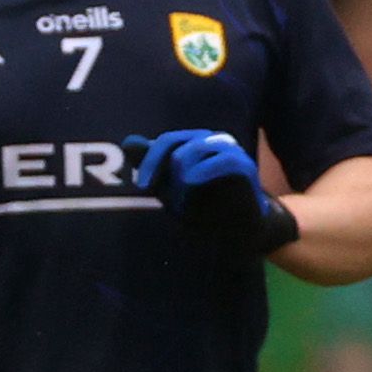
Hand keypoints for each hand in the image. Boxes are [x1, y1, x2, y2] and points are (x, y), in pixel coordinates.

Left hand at [126, 130, 296, 258]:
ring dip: (182, 178)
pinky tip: (192, 183)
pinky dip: (205, 170)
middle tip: (168, 202)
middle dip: (164, 171)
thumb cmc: (202, 207)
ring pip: (195, 148)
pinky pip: (225, 160)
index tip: (142, 186)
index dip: (150, 160)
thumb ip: (152, 165)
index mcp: (192, 142)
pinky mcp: (244, 166)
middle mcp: (210, 140)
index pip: (166, 141)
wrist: (236, 230)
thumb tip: (128, 141)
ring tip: (182, 204)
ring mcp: (228, 150)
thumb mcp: (169, 189)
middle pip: (176, 142)